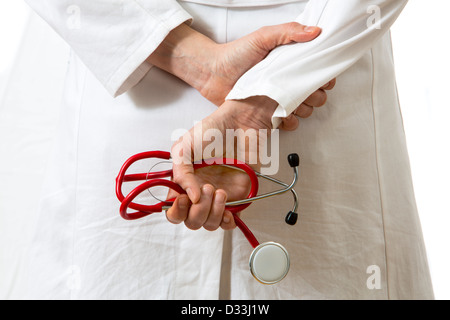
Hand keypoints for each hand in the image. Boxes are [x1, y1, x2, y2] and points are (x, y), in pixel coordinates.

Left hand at [147, 22, 333, 126]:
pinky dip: (290, 122)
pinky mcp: (270, 115)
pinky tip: (282, 115)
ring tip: (289, 102)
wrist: (212, 74)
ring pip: (306, 110)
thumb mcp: (262, 37)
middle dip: (315, 94)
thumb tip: (316, 31)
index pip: (319, 72)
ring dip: (304, 108)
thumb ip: (288, 32)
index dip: (324, 75)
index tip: (321, 76)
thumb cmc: (236, 54)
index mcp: (292, 64)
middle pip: (317, 94)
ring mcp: (280, 99)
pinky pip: (290, 123)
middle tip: (302, 90)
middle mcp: (288, 82)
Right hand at [166, 96, 277, 230]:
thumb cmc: (213, 130)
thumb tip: (191, 198)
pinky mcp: (237, 199)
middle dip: (197, 210)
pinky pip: (229, 222)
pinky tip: (227, 211)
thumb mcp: (184, 147)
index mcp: (183, 182)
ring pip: (209, 223)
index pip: (173, 209)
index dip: (176, 211)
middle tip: (206, 188)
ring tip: (220, 191)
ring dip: (213, 212)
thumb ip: (180, 173)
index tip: (184, 199)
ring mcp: (217, 197)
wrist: (241, 124)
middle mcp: (199, 193)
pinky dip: (227, 222)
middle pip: (191, 221)